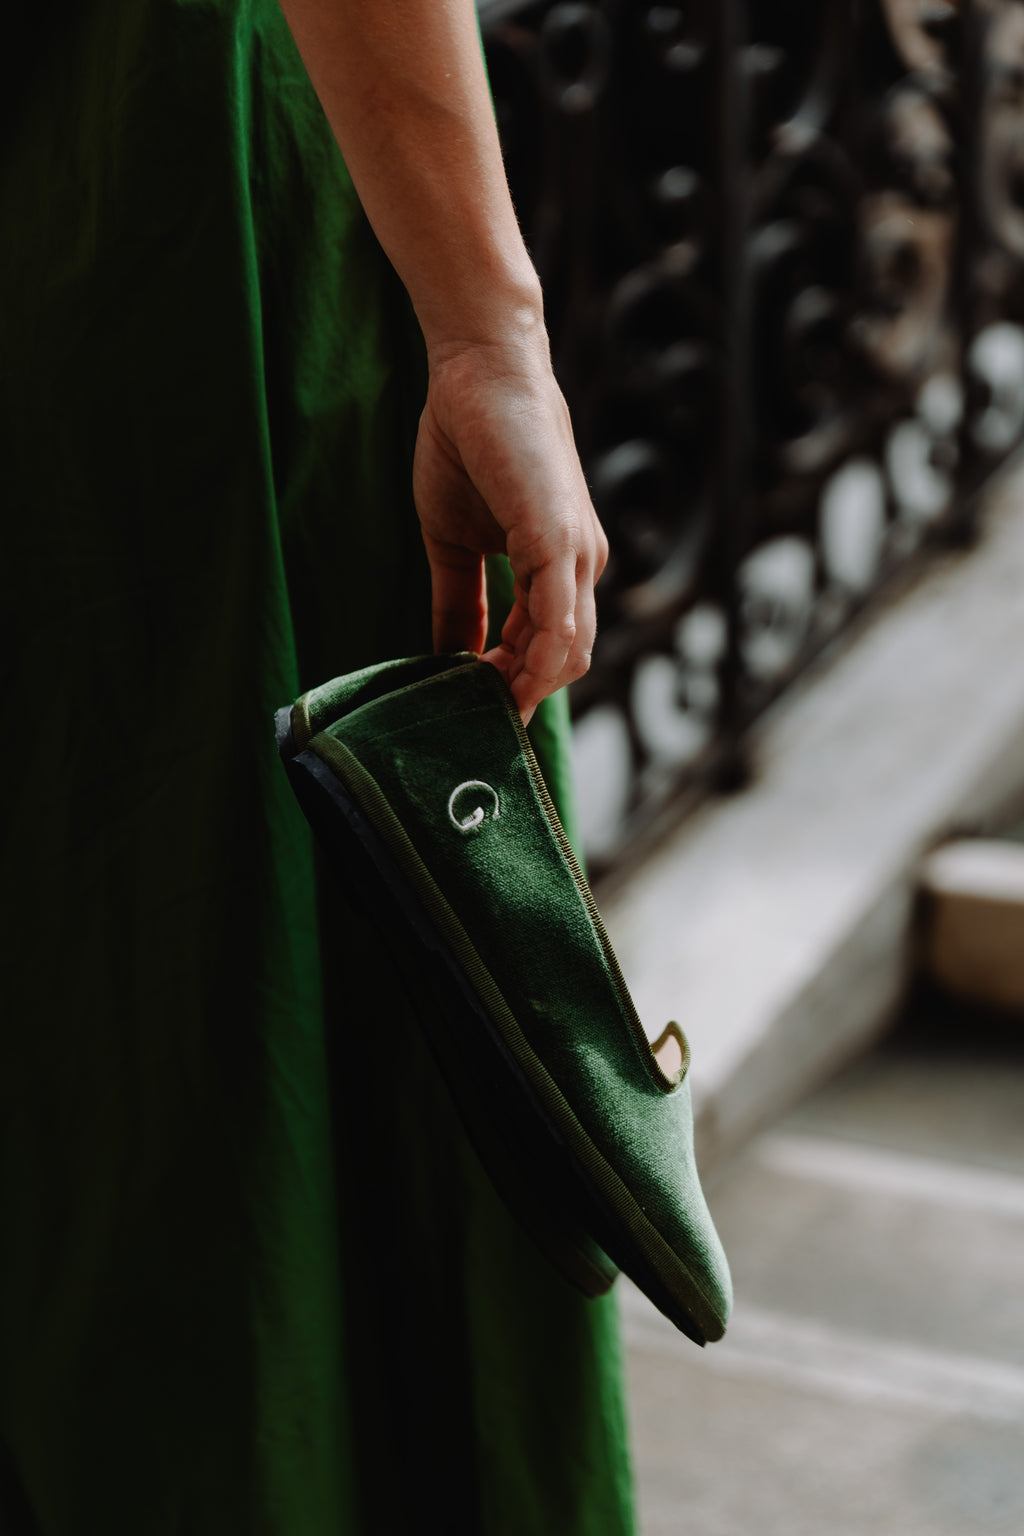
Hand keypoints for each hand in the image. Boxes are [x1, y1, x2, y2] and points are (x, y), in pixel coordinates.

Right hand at [413, 328, 607, 720]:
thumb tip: (446, 655)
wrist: (480, 371)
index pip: (552, 649)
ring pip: (566, 648)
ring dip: (524, 685)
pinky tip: (496, 675)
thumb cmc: (469, 445)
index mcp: (562, 566)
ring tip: (478, 700)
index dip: (516, 686)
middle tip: (474, 713)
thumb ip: (456, 601)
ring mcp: (575, 552)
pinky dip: (532, 656)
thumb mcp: (454, 542)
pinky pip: (556, 615)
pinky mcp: (557, 535)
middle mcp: (581, 565)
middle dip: (521, 694)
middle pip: (566, 660)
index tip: (476, 708)